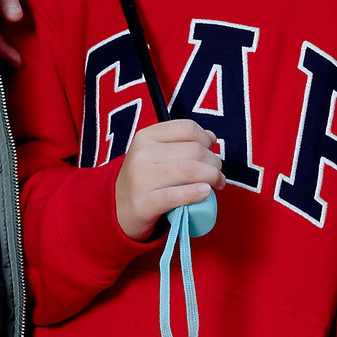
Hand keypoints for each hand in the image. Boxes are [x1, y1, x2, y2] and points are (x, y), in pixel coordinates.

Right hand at [116, 119, 222, 242]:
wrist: (118, 208)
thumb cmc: (145, 178)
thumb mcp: (155, 153)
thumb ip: (182, 142)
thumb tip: (211, 137)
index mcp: (146, 137)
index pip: (187, 128)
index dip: (206, 139)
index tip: (211, 151)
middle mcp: (142, 154)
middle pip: (193, 150)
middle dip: (214, 162)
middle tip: (218, 174)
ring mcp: (141, 179)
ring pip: (189, 170)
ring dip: (212, 177)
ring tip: (216, 184)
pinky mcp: (144, 203)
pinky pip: (177, 195)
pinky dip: (196, 193)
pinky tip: (205, 193)